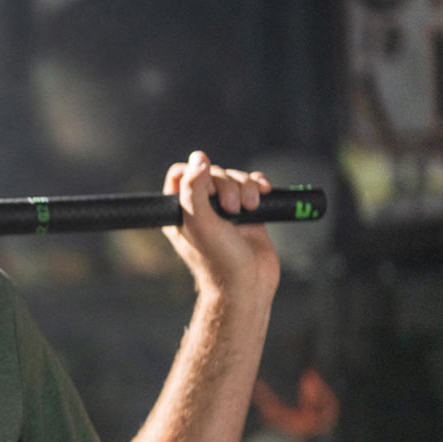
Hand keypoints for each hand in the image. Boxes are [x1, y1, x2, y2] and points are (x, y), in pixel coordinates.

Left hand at [161, 151, 279, 298]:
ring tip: (250, 208)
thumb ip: (193, 187)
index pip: (180, 173)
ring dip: (245, 188)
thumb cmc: (218, 258)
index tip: (210, 189)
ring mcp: (225, 210)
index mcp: (179, 210)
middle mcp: (200, 208)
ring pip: (234, 178)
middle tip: (231, 208)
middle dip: (227, 185)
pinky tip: (264, 193)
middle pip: (212, 173)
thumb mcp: (198, 221)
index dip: (197, 174)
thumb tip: (199, 157)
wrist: (248, 283)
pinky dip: (259, 186)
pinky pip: (252, 185)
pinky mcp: (248, 212)